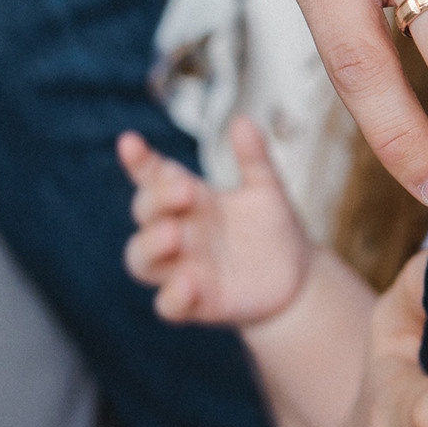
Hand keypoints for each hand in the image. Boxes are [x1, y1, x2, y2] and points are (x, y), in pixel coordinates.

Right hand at [118, 116, 308, 325]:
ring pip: (141, 260)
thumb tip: (243, 121)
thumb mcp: (266, 190)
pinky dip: (173, 295)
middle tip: (183, 191)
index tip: (130, 142)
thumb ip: (253, 158)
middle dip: (156, 201)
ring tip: (173, 235)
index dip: (139, 161)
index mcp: (190, 199)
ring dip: (152, 246)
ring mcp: (181, 268)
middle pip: (145, 215)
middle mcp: (177, 231)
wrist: (296, 277)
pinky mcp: (194, 303)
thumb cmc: (271, 227)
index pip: (153, 177)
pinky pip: (168, 305)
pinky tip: (190, 283)